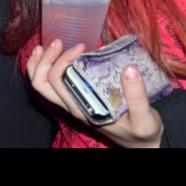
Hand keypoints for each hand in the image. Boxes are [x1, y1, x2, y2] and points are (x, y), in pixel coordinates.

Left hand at [26, 40, 163, 147]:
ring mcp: (72, 100)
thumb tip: (130, 69)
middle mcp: (71, 104)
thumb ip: (137, 96)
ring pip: (43, 83)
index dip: (62, 61)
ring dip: (40, 63)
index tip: (81, 47)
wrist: (141, 143)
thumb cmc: (142, 131)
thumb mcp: (144, 118)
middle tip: (59, 42)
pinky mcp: (78, 96)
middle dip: (44, 60)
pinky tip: (56, 54)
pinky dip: (48, 67)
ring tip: (46, 45)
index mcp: (82, 108)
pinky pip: (52, 83)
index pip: (57, 83)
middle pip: (41, 83)